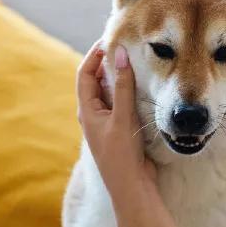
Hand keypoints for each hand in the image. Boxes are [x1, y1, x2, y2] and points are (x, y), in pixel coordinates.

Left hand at [76, 40, 157, 200]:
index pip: (85, 74)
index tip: (110, 39)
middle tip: (124, 46)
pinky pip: (120, 104)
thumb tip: (120, 54)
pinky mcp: (120, 130)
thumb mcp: (122, 117)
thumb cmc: (122, 154)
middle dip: (107, 63)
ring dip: (119, 77)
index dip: (94, 55)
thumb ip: (121, 86)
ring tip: (134, 60)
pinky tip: (141, 86)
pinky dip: (127, 91)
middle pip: (96, 81)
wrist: (132, 186)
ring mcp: (106, 122)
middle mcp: (93, 115)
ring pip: (109, 92)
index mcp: (87, 111)